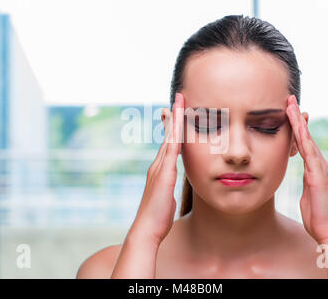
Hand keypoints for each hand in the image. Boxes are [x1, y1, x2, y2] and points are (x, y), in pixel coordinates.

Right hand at [128, 92, 184, 245]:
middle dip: (173, 116)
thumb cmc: (157, 217)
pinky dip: (175, 136)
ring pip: (170, 139)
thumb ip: (167, 187)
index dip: (173, 128)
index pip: (169, 144)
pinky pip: (172, 151)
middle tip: (178, 99)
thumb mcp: (164, 197)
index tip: (176, 113)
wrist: (147, 229)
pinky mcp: (163, 174)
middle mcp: (158, 165)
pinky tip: (180, 125)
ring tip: (180, 103)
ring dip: (175, 120)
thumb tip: (169, 184)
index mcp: (160, 170)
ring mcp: (159, 168)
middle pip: (168, 136)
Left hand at [286, 95, 327, 243]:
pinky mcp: (317, 174)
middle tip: (288, 100)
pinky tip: (296, 126)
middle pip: (305, 136)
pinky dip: (302, 137)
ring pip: (307, 139)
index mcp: (314, 168)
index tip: (287, 113)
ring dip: (297, 122)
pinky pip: (308, 151)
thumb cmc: (317, 216)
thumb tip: (304, 180)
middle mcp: (319, 164)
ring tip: (289, 105)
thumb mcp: (308, 195)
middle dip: (296, 117)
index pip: (303, 143)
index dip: (296, 127)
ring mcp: (320, 168)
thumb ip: (306, 184)